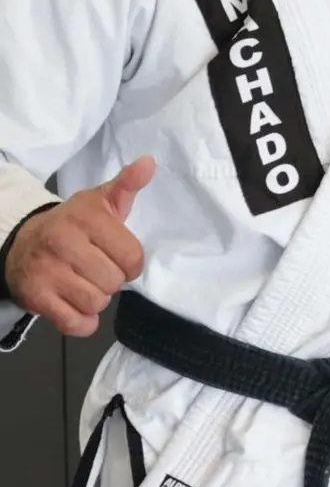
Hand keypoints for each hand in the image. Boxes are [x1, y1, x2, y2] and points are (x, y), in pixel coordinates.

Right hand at [4, 158, 154, 336]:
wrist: (22, 242)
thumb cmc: (73, 224)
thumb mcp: (99, 202)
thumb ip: (126, 185)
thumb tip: (149, 163)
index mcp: (85, 218)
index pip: (131, 256)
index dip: (131, 263)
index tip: (118, 258)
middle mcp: (63, 243)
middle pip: (114, 282)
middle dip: (111, 280)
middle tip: (97, 270)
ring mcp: (47, 272)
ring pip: (96, 302)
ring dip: (95, 300)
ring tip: (84, 284)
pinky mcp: (34, 297)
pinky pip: (73, 324)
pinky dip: (81, 322)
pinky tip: (77, 308)